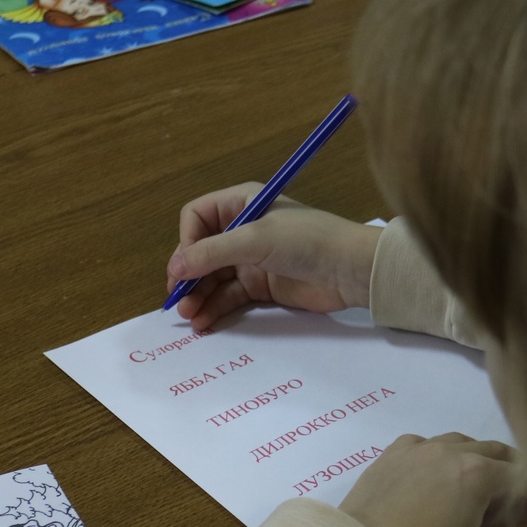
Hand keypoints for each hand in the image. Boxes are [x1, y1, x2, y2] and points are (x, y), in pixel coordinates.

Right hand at [166, 183, 382, 330]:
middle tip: (178, 299)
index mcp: (240, 204)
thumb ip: (213, 253)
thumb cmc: (307, 242)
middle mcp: (242, 229)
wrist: (352, 270)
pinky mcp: (261, 286)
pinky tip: (204, 322)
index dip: (187, 242)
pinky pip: (228, 296)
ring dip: (198, 296)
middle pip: (200, 252)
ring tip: (189, 316)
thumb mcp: (256, 240)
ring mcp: (251, 259)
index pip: (196, 217)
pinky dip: (215, 308)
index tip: (185, 267)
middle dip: (188, 275)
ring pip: (212, 278)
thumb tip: (174, 268)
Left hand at [338, 434, 526, 526]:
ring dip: (479, 462)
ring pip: (463, 444)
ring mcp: (418, 447)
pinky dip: (442, 458)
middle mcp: (451, 449)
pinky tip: (438, 482)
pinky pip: (428, 445)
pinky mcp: (392, 454)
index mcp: (479, 472)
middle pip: (498, 453)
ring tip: (477, 495)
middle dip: (514, 477)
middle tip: (514, 509)